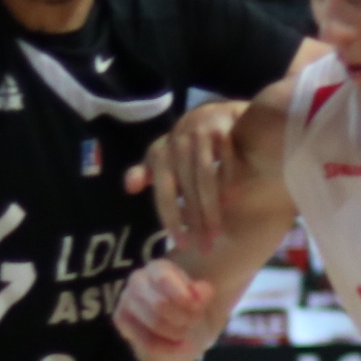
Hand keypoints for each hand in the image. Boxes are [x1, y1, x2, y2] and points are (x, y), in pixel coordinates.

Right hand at [116, 258, 215, 360]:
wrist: (176, 330)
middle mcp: (137, 279)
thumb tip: (202, 291)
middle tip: (193, 323)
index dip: (184, 299)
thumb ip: (203, 294)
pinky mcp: (120, 318)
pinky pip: (146, 340)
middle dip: (183, 318)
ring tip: (184, 333)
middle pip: (160, 304)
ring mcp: (126, 298)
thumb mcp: (202, 300)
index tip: (198, 309)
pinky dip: (167, 346)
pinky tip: (174, 344)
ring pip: (154, 323)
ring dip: (177, 333)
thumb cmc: (188, 309)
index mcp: (159, 268)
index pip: (164, 280)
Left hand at [126, 100, 248, 242]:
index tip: (181, 244)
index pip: (164, 191)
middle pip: (187, 189)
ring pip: (205, 178)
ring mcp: (200, 133)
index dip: (171, 218)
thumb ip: (150, 173)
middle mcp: (178, 141)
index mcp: (162, 153)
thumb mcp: (167, 157)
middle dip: (196, 221)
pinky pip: (226, 161)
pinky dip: (228, 182)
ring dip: (212, 208)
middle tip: (205, 247)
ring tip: (218, 232)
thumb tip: (129, 188)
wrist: (222, 113)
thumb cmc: (191, 143)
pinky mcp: (223, 128)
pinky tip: (231, 201)